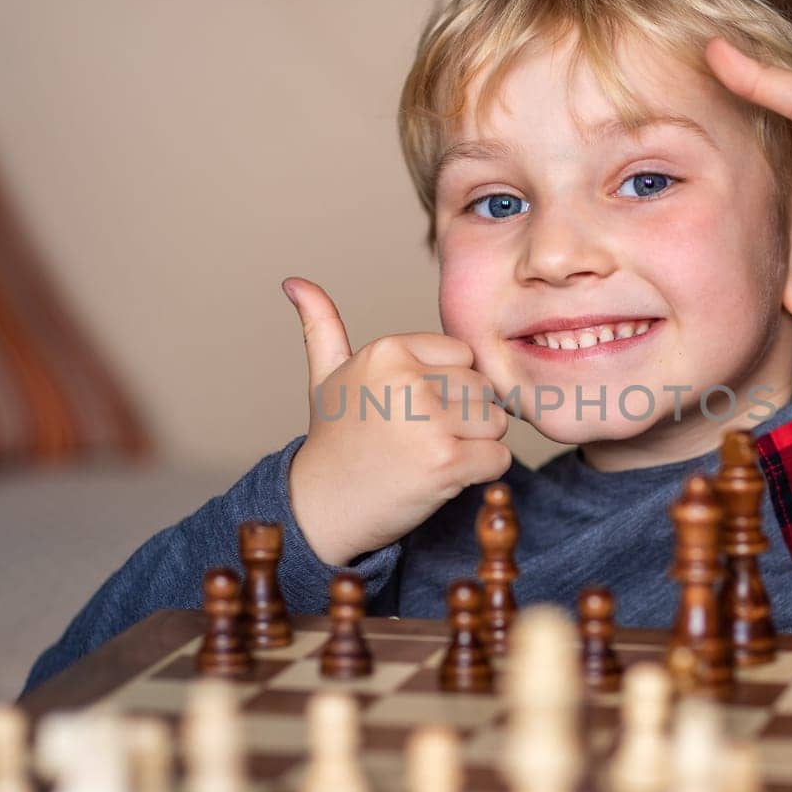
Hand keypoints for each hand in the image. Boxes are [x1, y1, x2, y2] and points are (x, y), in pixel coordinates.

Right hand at [282, 277, 511, 566]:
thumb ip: (322, 326)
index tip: (412, 413)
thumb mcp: (326, 377)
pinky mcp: (445, 461)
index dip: (448, 388)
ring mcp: (427, 421)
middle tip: (419, 441)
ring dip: (474, 445)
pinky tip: (442, 478)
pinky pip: (498, 458)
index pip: (463, 355)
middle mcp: (406, 379)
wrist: (320, 510)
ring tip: (429, 457)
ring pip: (496, 422)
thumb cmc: (334, 442)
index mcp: (387, 350)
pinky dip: (481, 473)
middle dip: (464, 418)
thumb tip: (293, 281)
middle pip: (482, 389)